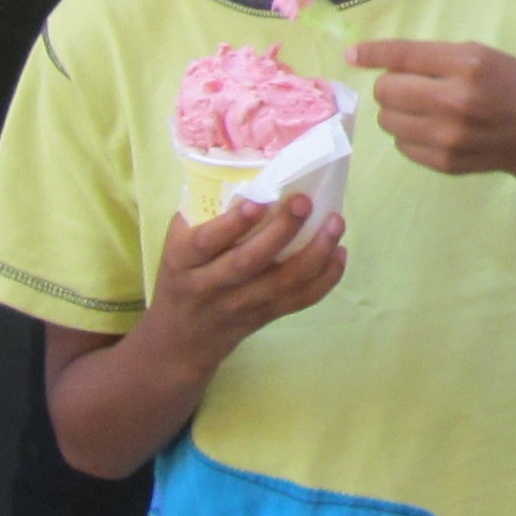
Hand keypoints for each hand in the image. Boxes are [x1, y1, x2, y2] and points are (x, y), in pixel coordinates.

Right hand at [147, 190, 345, 374]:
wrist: (181, 341)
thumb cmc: (181, 278)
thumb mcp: (175, 246)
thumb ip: (200, 216)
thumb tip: (244, 174)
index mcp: (184, 261)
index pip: (207, 241)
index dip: (234, 223)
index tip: (260, 201)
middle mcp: (211, 285)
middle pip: (249, 261)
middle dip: (282, 231)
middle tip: (305, 202)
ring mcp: (241, 304)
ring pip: (282, 283)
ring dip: (315, 253)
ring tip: (335, 223)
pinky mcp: (264, 317)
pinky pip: (299, 301)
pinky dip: (325, 279)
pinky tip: (339, 253)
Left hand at [346, 37, 515, 179]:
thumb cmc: (511, 86)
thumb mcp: (482, 56)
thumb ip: (434, 57)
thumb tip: (377, 61)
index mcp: (468, 65)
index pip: (405, 56)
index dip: (373, 53)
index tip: (352, 54)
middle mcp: (456, 101)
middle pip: (387, 91)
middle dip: (390, 85)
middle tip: (409, 86)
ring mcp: (449, 136)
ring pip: (388, 120)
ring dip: (396, 111)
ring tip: (423, 109)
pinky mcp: (444, 162)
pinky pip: (401, 144)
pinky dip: (409, 134)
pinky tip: (433, 129)